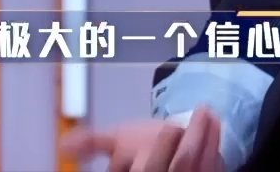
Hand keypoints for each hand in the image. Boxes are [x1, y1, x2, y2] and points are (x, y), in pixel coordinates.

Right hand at [59, 105, 225, 171]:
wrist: (171, 145)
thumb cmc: (144, 147)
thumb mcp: (117, 141)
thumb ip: (93, 142)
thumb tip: (64, 145)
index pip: (150, 171)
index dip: (159, 153)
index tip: (168, 128)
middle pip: (180, 167)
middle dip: (189, 144)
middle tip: (191, 118)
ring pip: (201, 166)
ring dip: (206, 138)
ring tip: (206, 113)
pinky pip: (215, 165)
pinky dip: (216, 143)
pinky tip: (215, 122)